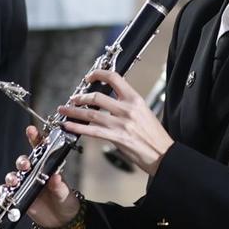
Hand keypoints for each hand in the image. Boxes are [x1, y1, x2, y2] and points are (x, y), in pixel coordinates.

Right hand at [0, 126, 81, 228]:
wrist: (60, 220)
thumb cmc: (65, 201)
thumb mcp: (65, 193)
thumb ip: (59, 185)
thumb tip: (56, 177)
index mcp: (46, 167)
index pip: (40, 149)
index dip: (35, 138)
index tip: (31, 129)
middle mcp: (33, 173)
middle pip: (23, 162)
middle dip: (22, 162)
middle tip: (25, 165)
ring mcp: (24, 185)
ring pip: (12, 177)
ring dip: (10, 177)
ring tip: (13, 182)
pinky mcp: (18, 198)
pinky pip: (5, 193)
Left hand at [55, 70, 173, 174]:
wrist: (163, 154)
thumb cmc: (155, 136)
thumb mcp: (144, 112)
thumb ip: (127, 105)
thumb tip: (110, 102)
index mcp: (136, 99)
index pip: (114, 78)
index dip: (98, 74)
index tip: (89, 77)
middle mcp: (127, 109)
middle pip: (97, 96)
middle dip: (81, 97)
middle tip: (73, 98)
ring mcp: (121, 124)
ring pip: (91, 113)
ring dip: (74, 111)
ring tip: (64, 110)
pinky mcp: (116, 137)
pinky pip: (92, 131)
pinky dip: (77, 127)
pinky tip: (69, 126)